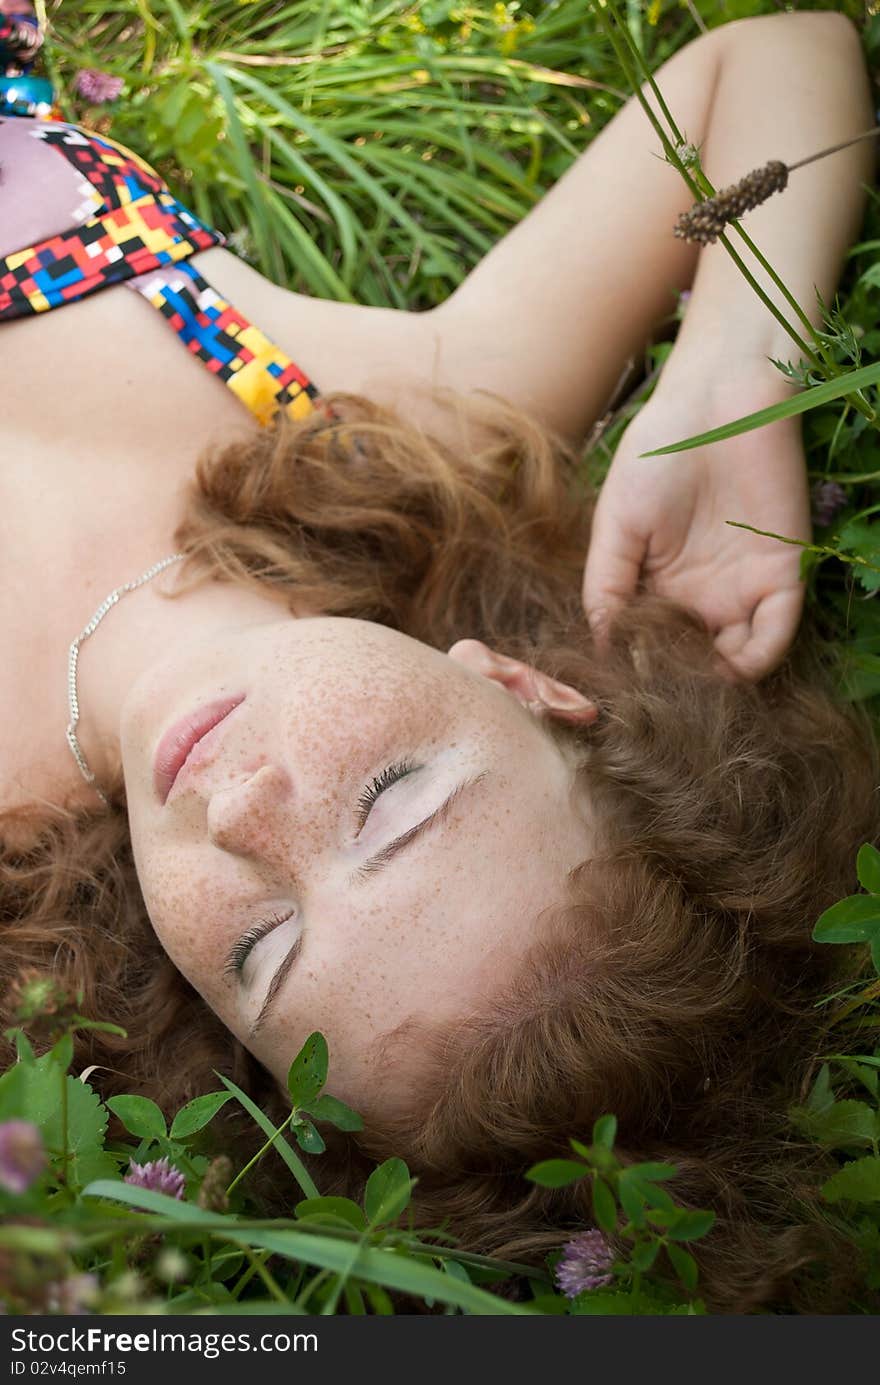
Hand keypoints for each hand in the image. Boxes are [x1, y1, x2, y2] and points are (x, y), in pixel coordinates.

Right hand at [581, 382, 811, 681]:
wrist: (716, 401)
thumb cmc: (656, 454)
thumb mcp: (615, 527)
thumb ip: (607, 588)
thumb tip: (599, 649)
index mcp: (658, 587)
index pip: (649, 649)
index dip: (636, 676)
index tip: (618, 697)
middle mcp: (700, 597)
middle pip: (693, 664)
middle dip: (678, 688)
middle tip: (658, 707)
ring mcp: (741, 589)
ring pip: (735, 661)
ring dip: (716, 684)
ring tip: (691, 692)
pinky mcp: (782, 575)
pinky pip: (775, 634)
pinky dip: (755, 660)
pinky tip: (726, 668)